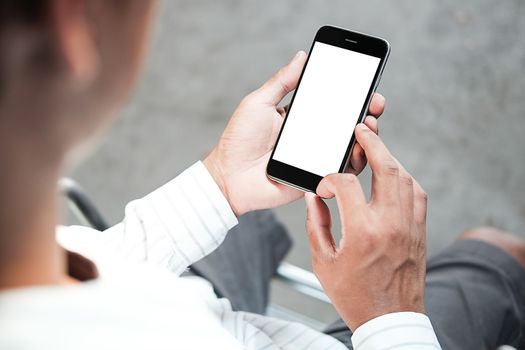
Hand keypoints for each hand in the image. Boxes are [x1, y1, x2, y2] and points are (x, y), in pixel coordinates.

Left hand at [204, 51, 385, 215]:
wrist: (228, 177)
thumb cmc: (238, 140)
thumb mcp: (258, 103)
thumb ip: (281, 82)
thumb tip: (301, 56)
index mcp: (299, 117)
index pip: (331, 103)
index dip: (350, 94)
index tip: (365, 83)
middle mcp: (311, 137)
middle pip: (345, 124)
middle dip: (365, 111)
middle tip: (375, 103)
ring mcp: (315, 158)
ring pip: (349, 147)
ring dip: (365, 135)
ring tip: (369, 124)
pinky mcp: (315, 178)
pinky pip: (341, 172)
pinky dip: (354, 161)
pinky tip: (358, 149)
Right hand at [305, 124, 427, 330]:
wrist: (390, 320)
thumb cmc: (354, 295)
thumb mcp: (323, 261)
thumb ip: (315, 224)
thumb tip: (313, 198)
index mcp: (362, 231)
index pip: (346, 183)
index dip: (329, 179)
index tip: (323, 188)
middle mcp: (390, 223)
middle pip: (387, 168)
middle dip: (373, 143)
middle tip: (362, 130)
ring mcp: (410, 227)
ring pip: (406, 178)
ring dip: (390, 159)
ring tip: (376, 150)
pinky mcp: (420, 232)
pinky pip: (418, 194)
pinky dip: (405, 179)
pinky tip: (393, 177)